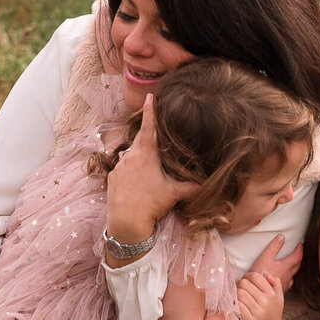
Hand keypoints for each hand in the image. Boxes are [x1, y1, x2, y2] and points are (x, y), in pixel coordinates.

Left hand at [106, 94, 199, 249]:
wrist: (127, 222)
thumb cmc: (152, 204)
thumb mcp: (174, 193)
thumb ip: (191, 186)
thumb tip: (207, 183)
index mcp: (146, 155)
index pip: (149, 127)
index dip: (150, 111)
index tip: (150, 96)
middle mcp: (130, 156)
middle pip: (140, 142)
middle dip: (148, 139)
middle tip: (156, 140)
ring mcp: (119, 167)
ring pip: (131, 156)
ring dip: (139, 159)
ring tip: (147, 172)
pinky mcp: (112, 177)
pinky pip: (122, 169)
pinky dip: (130, 171)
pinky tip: (136, 183)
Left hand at [237, 271, 286, 319]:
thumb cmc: (273, 314)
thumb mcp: (279, 298)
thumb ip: (275, 283)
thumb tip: (265, 273)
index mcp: (272, 294)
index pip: (256, 277)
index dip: (248, 276)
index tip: (246, 280)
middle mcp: (265, 302)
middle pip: (245, 284)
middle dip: (240, 284)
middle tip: (239, 288)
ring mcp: (257, 312)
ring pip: (239, 293)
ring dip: (235, 293)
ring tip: (237, 296)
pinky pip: (237, 306)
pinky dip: (234, 304)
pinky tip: (236, 305)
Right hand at [249, 234, 303, 289]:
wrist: (256, 292)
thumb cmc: (260, 274)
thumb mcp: (266, 256)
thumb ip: (274, 246)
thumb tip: (282, 237)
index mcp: (286, 267)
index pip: (297, 257)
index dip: (300, 250)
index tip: (300, 245)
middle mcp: (287, 276)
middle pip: (297, 266)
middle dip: (298, 258)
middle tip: (297, 253)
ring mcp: (284, 284)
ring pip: (292, 276)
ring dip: (293, 270)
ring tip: (290, 266)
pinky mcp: (279, 291)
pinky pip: (286, 284)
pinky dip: (286, 279)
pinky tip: (281, 280)